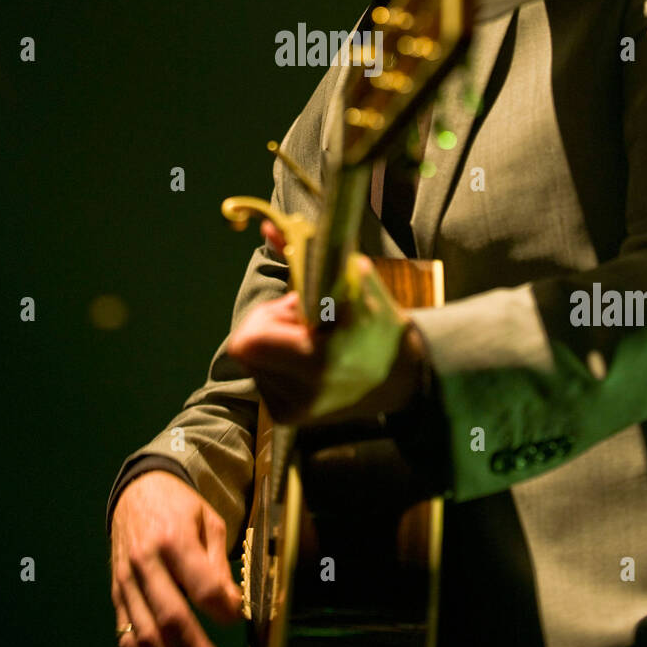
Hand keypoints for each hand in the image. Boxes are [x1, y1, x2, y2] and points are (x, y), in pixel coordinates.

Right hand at [110, 470, 242, 646]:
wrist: (136, 490)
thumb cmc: (179, 505)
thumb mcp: (208, 520)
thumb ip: (218, 563)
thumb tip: (231, 606)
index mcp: (174, 539)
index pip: (200, 585)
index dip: (222, 608)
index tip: (237, 620)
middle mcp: (146, 563)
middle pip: (171, 616)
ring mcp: (127, 580)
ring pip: (146, 632)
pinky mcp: (117, 593)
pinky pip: (125, 633)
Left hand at [226, 220, 425, 425]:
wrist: (401, 376)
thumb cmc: (378, 322)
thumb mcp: (354, 280)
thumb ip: (311, 254)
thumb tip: (268, 228)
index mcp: (319, 360)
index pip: (250, 338)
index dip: (269, 316)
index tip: (297, 308)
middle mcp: (303, 392)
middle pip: (245, 347)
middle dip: (268, 326)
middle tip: (301, 322)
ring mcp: (295, 410)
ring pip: (252, 362)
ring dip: (274, 345)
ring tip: (309, 343)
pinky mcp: (288, 418)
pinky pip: (262, 378)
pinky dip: (278, 365)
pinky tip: (307, 363)